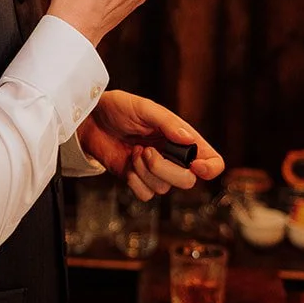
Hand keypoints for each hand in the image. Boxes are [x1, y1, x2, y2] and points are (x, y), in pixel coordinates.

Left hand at [77, 90, 224, 200]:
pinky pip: (146, 195)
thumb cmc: (119, 108)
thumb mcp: (144, 108)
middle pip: (187, 181)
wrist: (91, 120)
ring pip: (164, 189)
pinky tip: (128, 164)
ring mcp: (156, 171)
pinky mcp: (138, 180)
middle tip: (147, 151)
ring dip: (145, 171)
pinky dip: (135, 182)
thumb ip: (167, 122)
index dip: (210, 168)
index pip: (212, 161)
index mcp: (183, 138)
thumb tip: (188, 139)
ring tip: (134, 150)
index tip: (195, 166)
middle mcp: (173, 157)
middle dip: (166, 169)